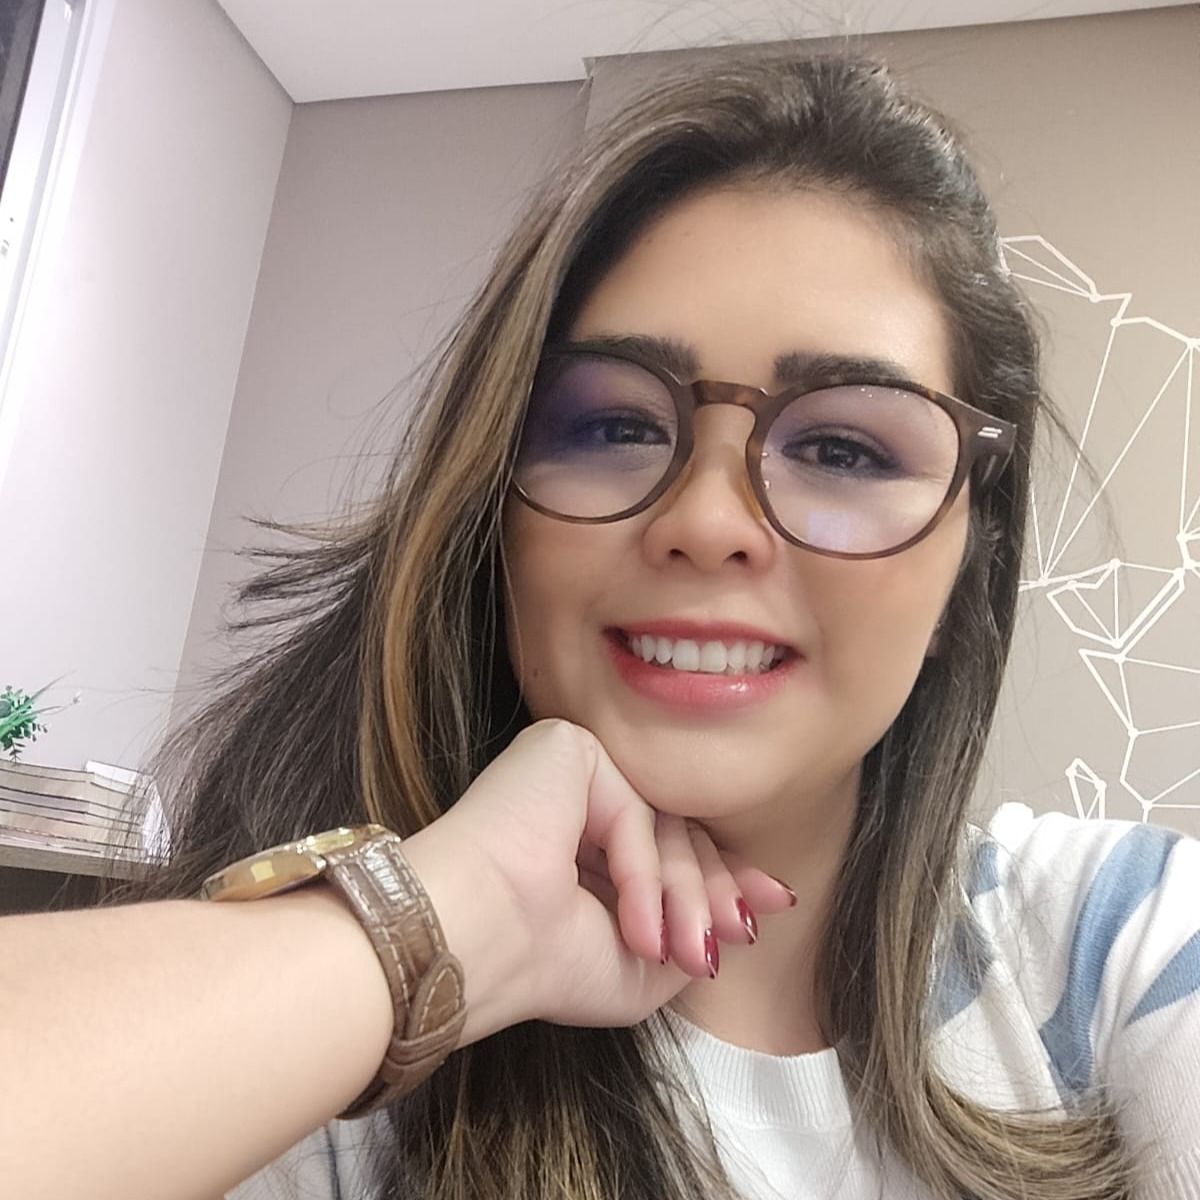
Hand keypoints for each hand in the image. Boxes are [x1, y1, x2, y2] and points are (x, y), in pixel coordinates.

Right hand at [412, 719, 795, 1038]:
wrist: (478, 945)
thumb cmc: (544, 968)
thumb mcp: (640, 969)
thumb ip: (690, 929)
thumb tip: (749, 908)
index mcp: (588, 849)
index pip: (671, 850)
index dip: (724, 880)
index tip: (770, 909)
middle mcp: (579, 803)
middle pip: (680, 832)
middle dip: (716, 890)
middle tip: (738, 935)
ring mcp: (573, 773)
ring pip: (667, 823)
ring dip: (687, 896)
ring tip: (684, 952)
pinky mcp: (566, 749)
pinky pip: (636, 809)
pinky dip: (646, 872)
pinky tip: (638, 928)